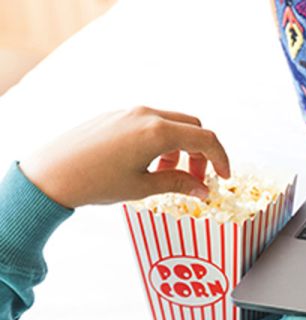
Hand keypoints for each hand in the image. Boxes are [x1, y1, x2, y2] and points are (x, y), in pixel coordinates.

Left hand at [19, 106, 230, 207]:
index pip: (205, 139)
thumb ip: (178, 184)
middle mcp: (146, 116)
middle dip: (201, 152)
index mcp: (157, 132)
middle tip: (197, 179)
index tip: (224, 177)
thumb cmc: (95, 182)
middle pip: (192, 126)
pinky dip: (162, 142)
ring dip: (181, 148)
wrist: (52, 173)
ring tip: (168, 174)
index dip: (221, 159)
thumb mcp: (143, 187)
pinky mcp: (117, 117)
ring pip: (172, 124)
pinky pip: (151, 124)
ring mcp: (130, 113)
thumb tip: (202, 189)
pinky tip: (149, 164)